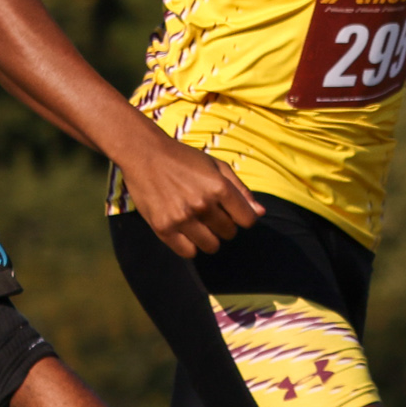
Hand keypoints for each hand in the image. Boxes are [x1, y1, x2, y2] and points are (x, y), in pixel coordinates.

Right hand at [117, 129, 264, 256]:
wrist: (145, 154)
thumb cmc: (185, 159)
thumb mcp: (218, 167)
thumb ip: (241, 191)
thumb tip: (261, 213)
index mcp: (219, 188)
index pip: (247, 221)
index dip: (243, 218)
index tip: (232, 212)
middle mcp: (202, 204)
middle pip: (229, 233)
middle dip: (224, 226)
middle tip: (211, 214)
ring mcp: (181, 218)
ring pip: (211, 246)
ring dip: (209, 238)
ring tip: (199, 224)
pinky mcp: (162, 227)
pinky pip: (188, 252)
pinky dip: (191, 246)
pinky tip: (186, 232)